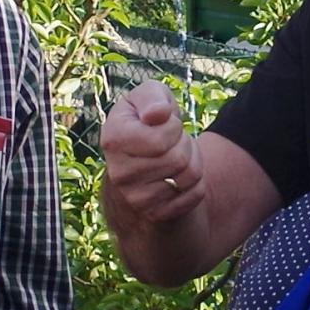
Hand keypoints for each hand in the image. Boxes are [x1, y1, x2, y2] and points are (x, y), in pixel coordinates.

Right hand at [99, 80, 202, 220]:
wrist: (147, 158)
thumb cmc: (149, 119)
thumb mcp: (150, 95)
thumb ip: (152, 97)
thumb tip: (157, 115)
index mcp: (112, 139)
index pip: (160, 140)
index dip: (173, 127)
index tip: (164, 124)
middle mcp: (118, 173)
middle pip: (178, 159)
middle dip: (185, 144)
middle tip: (173, 142)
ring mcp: (134, 198)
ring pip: (189, 177)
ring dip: (193, 161)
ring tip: (176, 156)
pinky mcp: (154, 214)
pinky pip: (196, 195)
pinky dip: (196, 182)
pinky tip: (178, 176)